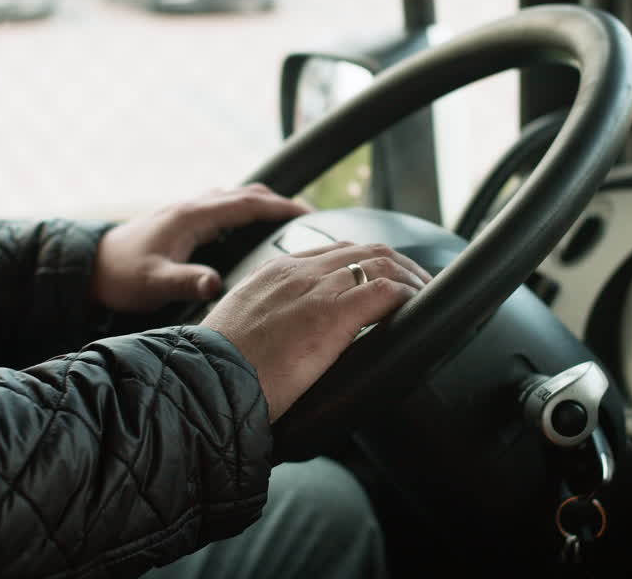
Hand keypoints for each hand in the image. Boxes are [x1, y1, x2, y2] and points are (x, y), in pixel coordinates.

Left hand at [90, 184, 308, 312]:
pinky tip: (256, 232)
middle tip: (311, 220)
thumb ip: (186, 281)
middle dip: (281, 203)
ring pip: (237, 199)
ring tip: (292, 224)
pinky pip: (226, 208)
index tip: (310, 215)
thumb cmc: (121, 276)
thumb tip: (216, 286)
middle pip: (248, 195)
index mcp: (193, 216)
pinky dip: (248, 213)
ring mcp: (189, 211)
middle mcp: (194, 207)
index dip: (281, 208)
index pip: (248, 204)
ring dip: (265, 206)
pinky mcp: (185, 221)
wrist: (91, 268)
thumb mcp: (154, 283)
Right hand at [202, 241, 432, 421]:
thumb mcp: (243, 329)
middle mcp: (297, 272)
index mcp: (274, 271)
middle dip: (398, 263)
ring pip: (380, 262)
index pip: (333, 251)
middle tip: (418, 283)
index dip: (367, 260)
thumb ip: (269, 319)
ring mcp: (315, 290)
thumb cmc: (219, 370)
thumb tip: (287, 338)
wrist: (205, 382)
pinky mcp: (331, 315)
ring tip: (425, 293)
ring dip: (410, 277)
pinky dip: (408, 295)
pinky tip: (419, 306)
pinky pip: (385, 291)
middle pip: (363, 250)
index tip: (384, 276)